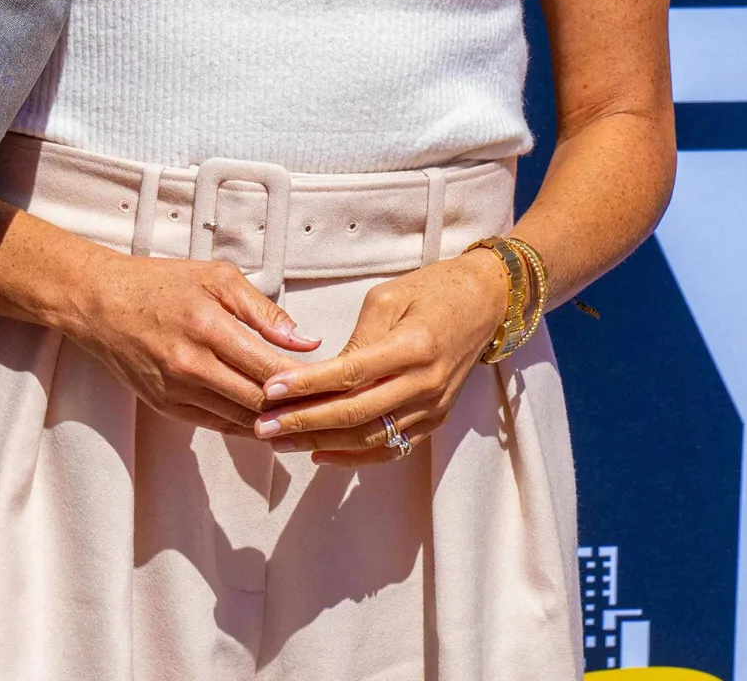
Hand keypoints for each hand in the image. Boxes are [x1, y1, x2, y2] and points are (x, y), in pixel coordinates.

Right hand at [66, 253, 318, 433]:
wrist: (101, 302)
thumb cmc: (163, 283)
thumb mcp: (217, 277)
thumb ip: (265, 311)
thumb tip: (308, 341)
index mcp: (208, 326)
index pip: (271, 369)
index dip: (306, 383)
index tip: (333, 383)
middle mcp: (191, 365)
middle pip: (259, 402)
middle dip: (298, 408)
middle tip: (328, 406)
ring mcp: (176, 391)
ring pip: (241, 420)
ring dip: (275, 422)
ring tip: (306, 417)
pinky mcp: (166, 406)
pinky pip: (217, 424)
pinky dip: (245, 424)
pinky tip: (267, 419)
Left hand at [251, 249, 509, 465]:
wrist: (483, 303)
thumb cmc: (430, 291)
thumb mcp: (387, 298)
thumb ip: (357, 338)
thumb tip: (323, 375)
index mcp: (412, 348)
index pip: (349, 374)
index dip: (307, 385)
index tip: (270, 390)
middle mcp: (424, 384)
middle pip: (355, 414)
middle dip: (304, 423)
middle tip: (263, 426)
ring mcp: (432, 407)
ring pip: (369, 437)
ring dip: (321, 443)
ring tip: (280, 441)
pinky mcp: (434, 420)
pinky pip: (391, 448)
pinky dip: (354, 457)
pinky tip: (319, 454)